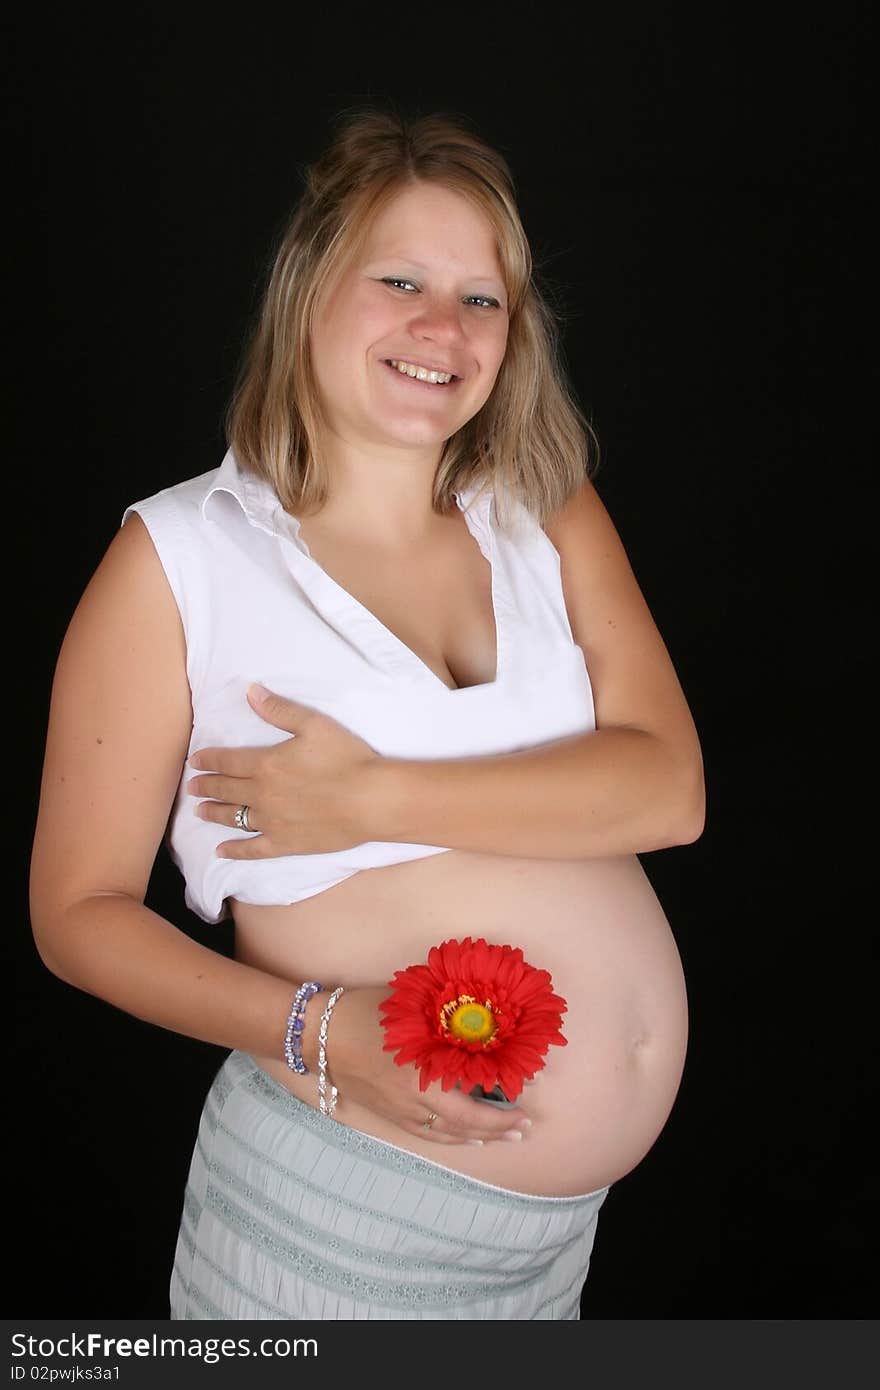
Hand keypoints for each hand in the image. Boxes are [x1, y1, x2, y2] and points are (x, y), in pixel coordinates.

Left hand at [187, 684, 381, 856]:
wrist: (370, 800)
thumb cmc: (346, 759)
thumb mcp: (314, 724)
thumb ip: (279, 710)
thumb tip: (250, 692)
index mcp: (266, 764)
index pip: (227, 761)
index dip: (209, 760)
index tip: (195, 761)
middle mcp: (262, 794)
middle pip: (226, 789)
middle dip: (206, 786)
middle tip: (192, 786)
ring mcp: (271, 822)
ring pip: (233, 817)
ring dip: (214, 813)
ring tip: (200, 811)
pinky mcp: (285, 843)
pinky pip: (253, 849)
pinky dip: (235, 851)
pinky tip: (221, 851)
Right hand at [328, 988, 533, 1146]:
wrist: (317, 1034)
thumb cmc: (364, 1012)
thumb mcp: (409, 1006)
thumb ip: (444, 1015)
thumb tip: (483, 1014)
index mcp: (421, 1075)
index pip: (470, 1103)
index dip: (500, 1111)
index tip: (527, 1107)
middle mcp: (413, 1101)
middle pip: (463, 1125)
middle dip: (496, 1129)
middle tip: (523, 1129)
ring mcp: (398, 1112)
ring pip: (445, 1135)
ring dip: (477, 1137)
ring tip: (503, 1136)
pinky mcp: (387, 1114)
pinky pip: (426, 1134)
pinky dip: (450, 1138)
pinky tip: (465, 1137)